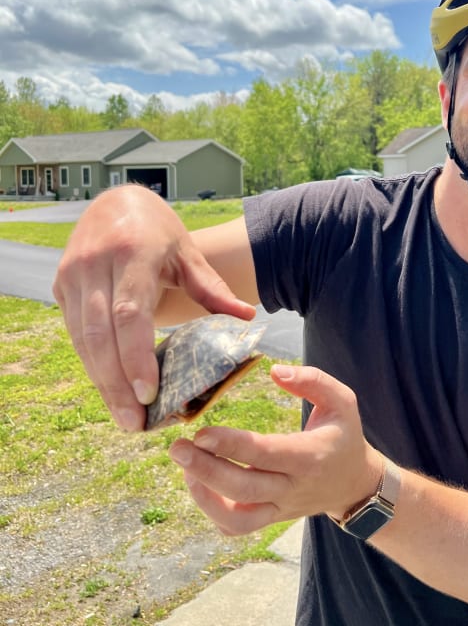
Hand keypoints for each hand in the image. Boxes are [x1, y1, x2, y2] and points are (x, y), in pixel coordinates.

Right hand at [53, 185, 254, 431]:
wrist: (115, 202)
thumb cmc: (159, 232)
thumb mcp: (189, 253)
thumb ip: (213, 288)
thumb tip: (247, 316)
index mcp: (133, 253)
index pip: (129, 313)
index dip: (135, 356)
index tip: (150, 393)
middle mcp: (96, 264)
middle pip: (100, 334)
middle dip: (116, 384)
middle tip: (135, 424)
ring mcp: (73, 275)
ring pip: (82, 339)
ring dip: (102, 382)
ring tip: (125, 417)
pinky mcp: (61, 286)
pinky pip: (75, 333)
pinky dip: (93, 364)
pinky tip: (111, 390)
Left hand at [168, 365, 383, 535]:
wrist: (355, 484)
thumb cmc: (344, 435)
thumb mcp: (342, 400)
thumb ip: (313, 380)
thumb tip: (274, 372)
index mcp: (310, 456)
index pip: (265, 454)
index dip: (231, 445)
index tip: (202, 433)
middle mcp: (293, 487)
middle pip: (244, 488)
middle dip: (206, 470)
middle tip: (177, 448)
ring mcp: (280, 508)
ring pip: (237, 517)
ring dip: (204, 496)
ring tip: (185, 468)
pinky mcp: (271, 517)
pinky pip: (238, 526)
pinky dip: (212, 512)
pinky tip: (198, 484)